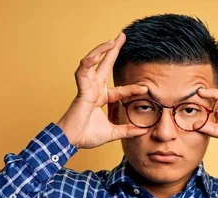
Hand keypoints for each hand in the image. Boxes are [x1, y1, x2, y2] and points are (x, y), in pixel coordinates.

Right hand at [57, 33, 147, 148]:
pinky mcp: (81, 91)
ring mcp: (86, 88)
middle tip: (121, 36)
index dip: (132, 88)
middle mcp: (94, 89)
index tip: (145, 88)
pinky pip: (82, 72)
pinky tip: (96, 56)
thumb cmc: (86, 136)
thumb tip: (143, 131)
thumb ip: (127, 130)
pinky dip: (88, 62)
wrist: (72, 141)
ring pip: (92, 62)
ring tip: (113, 40)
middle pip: (104, 65)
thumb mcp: (112, 133)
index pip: (120, 89)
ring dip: (101, 50)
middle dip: (112, 50)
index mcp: (100, 97)